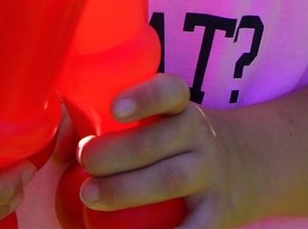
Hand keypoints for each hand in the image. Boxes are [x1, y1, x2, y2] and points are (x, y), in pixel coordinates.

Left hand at [75, 74, 247, 228]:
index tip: (115, 108)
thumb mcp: (166, 125)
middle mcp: (200, 138)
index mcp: (182, 110)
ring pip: (171, 178)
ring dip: (127, 189)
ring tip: (90, 197)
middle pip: (158, 142)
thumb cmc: (178, 146)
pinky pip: (193, 226)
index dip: (145, 97)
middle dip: (114, 153)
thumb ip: (120, 129)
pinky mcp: (216, 212)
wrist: (247, 167)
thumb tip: (60, 141)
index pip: (170, 92)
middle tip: (84, 161)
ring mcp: (210, 176)